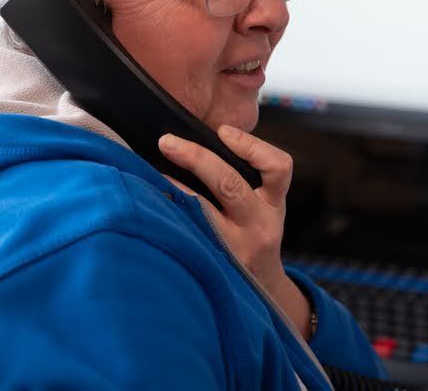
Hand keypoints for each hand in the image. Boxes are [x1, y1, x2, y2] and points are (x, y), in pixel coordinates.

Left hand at [158, 126, 312, 338]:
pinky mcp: (212, 264)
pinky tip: (148, 202)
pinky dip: (166, 214)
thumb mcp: (265, 208)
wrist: (262, 295)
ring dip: (172, 187)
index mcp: (273, 205)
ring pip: (201, 212)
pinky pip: (185, 235)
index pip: (279, 168)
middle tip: (166, 141)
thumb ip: (246, 178)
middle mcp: (258, 226)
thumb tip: (201, 139)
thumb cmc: (254, 236)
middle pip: (230, 185)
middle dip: (196, 157)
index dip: (252, 146)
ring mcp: (234, 248)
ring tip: (147, 169)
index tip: (223, 132)